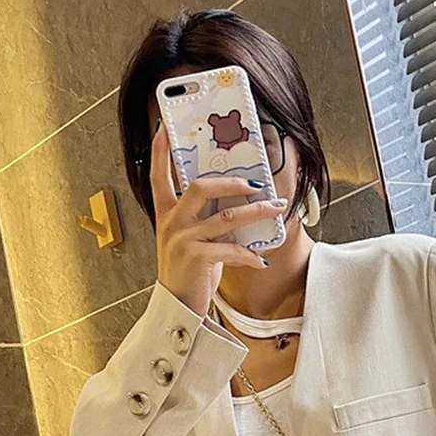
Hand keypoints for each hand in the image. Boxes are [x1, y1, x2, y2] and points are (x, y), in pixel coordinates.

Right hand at [150, 118, 282, 315]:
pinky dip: (249, 254)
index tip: (165, 128)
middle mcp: (171, 223)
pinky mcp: (197, 258)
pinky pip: (231, 248)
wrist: (177, 308)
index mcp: (165, 214)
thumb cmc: (188, 273)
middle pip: (200, 187)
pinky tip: (260, 260)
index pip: (158, 176)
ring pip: (226, 216)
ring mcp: (182, 239)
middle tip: (255, 182)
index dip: (161, 151)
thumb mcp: (191, 240)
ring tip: (277, 207)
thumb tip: (234, 202)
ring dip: (257, 212)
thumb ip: (203, 220)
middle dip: (232, 182)